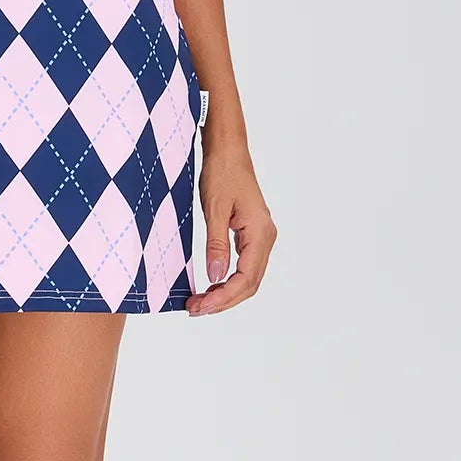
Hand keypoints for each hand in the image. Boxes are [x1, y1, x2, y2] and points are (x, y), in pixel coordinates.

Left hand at [186, 139, 275, 315]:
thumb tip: (215, 276)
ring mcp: (260, 236)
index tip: (202, 305)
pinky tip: (212, 285)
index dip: (224, 296)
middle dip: (223, 300)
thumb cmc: (222, 173)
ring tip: (201, 303)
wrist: (228, 151)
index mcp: (260, 233)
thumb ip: (216, 244)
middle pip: (249, 283)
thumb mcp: (215, 209)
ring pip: (248, 276)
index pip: (246, 278)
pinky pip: (244, 264)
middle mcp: (265, 237)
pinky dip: (229, 279)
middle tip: (195, 309)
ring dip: (226, 292)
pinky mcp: (251, 233)